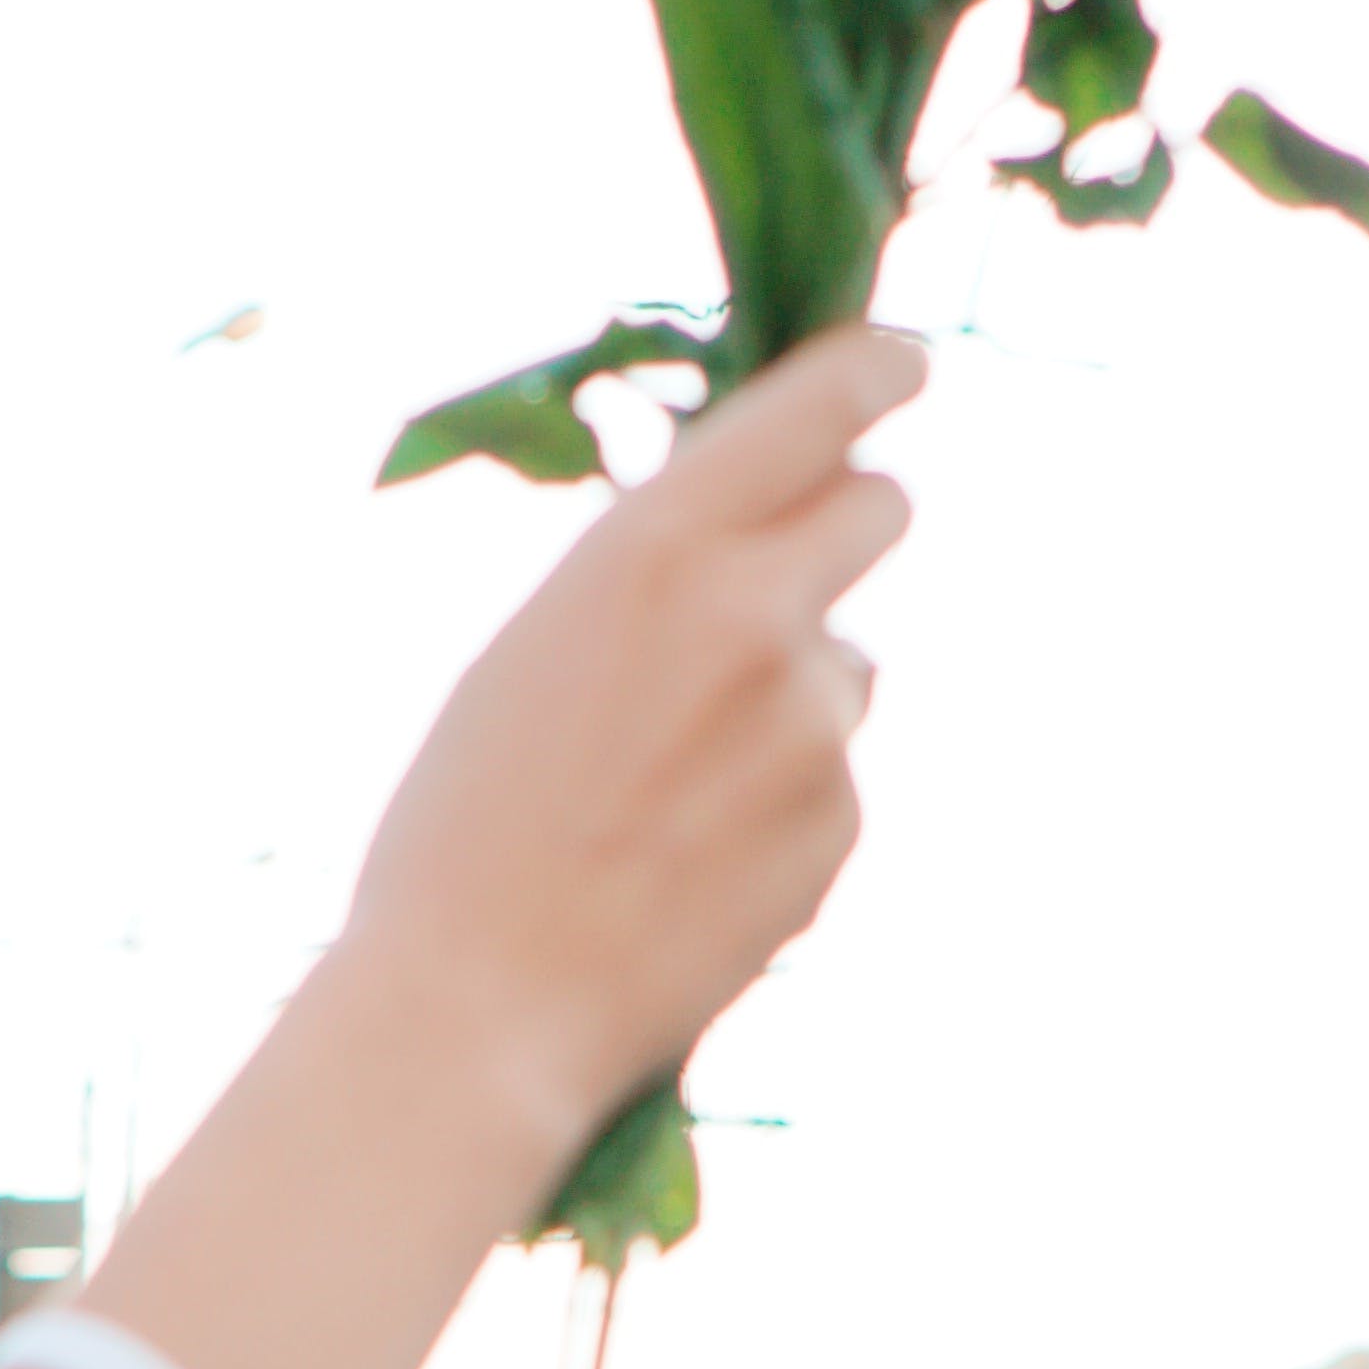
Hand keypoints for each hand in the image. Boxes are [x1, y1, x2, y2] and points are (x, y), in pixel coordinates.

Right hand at [341, 328, 920, 1169]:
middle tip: (790, 572)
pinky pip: (837, 772)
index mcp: (654, 545)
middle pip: (883, 505)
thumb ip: (657, 569)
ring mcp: (816, 725)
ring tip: (672, 788)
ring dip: (794, 694)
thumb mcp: (535, 641)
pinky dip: (785, 802)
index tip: (903, 360)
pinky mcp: (843, 823)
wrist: (477, 1008)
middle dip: (849, 520)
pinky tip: (690, 862)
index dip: (877, 369)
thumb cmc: (464, 823)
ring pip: (849, 664)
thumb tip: (760, 524)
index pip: (823, 405)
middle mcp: (757, 614)